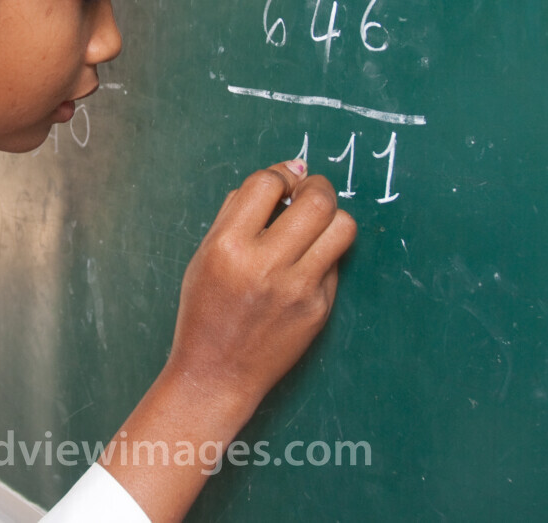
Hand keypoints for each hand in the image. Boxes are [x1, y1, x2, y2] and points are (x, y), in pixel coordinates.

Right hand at [163, 159, 356, 421]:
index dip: (280, 174)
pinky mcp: (319, 308)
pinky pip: (335, 263)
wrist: (217, 374)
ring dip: (332, 216)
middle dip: (316, 185)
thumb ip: (236, 214)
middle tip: (309, 192)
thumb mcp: (204, 255)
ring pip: (342, 226)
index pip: (267, 183)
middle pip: (317, 199)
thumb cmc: (206, 311)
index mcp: (228, 246)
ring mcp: (298, 289)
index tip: (284, 181)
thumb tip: (281, 177)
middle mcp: (266, 265)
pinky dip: (324, 254)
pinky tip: (305, 263)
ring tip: (317, 223)